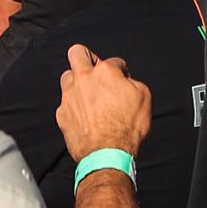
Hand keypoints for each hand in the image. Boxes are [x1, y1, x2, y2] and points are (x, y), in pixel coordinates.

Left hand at [57, 43, 152, 160]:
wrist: (108, 154)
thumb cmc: (127, 128)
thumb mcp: (144, 98)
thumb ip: (132, 82)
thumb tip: (125, 81)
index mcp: (105, 72)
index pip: (114, 61)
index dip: (121, 70)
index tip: (122, 79)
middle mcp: (83, 79)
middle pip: (77, 53)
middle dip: (87, 57)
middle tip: (95, 69)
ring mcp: (70, 96)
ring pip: (67, 77)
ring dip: (77, 82)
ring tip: (88, 94)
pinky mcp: (62, 114)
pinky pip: (65, 104)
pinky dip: (74, 107)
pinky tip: (84, 116)